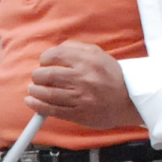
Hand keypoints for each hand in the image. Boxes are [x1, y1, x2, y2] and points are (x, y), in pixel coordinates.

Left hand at [25, 41, 143, 130]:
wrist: (129, 100)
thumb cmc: (110, 76)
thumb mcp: (97, 54)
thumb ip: (74, 48)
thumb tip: (52, 53)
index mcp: (88, 60)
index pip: (55, 55)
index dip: (45, 60)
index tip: (45, 64)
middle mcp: (83, 78)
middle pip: (47, 75)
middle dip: (37, 76)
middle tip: (39, 78)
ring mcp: (80, 97)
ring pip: (47, 93)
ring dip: (35, 91)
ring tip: (34, 89)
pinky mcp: (78, 113)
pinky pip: (52, 110)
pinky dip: (37, 106)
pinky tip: (32, 102)